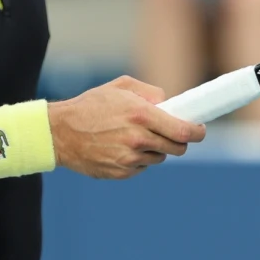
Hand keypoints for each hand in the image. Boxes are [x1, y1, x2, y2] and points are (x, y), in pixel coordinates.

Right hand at [48, 76, 205, 179]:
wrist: (60, 132)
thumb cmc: (90, 105)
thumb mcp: (120, 87)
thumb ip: (150, 92)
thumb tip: (169, 103)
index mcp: (141, 115)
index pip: (183, 131)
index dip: (197, 132)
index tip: (200, 129)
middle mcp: (137, 139)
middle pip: (177, 148)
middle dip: (178, 140)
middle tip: (171, 133)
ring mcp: (129, 159)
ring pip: (159, 158)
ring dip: (155, 149)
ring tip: (134, 136)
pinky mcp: (121, 173)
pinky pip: (141, 167)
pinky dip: (137, 159)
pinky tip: (120, 147)